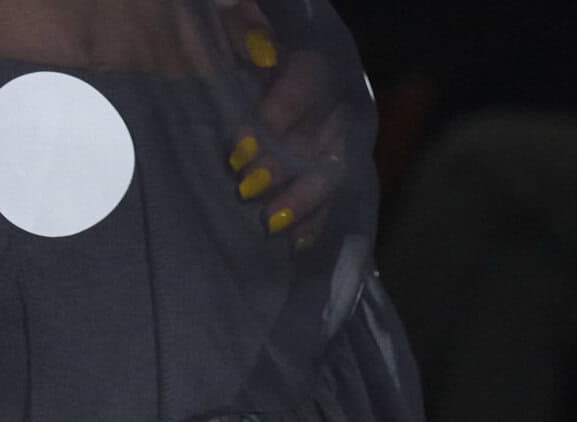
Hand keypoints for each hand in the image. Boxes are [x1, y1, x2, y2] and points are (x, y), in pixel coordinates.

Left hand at [221, 11, 350, 247]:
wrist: (258, 61)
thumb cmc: (243, 40)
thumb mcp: (238, 17)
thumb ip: (243, 22)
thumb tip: (260, 49)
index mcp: (317, 58)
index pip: (306, 87)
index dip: (276, 119)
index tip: (239, 150)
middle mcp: (335, 99)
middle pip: (320, 136)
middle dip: (283, 168)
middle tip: (245, 190)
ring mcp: (338, 137)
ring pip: (331, 172)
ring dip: (302, 202)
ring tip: (270, 224)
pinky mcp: (331, 167)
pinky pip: (332, 198)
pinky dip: (317, 222)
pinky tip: (298, 244)